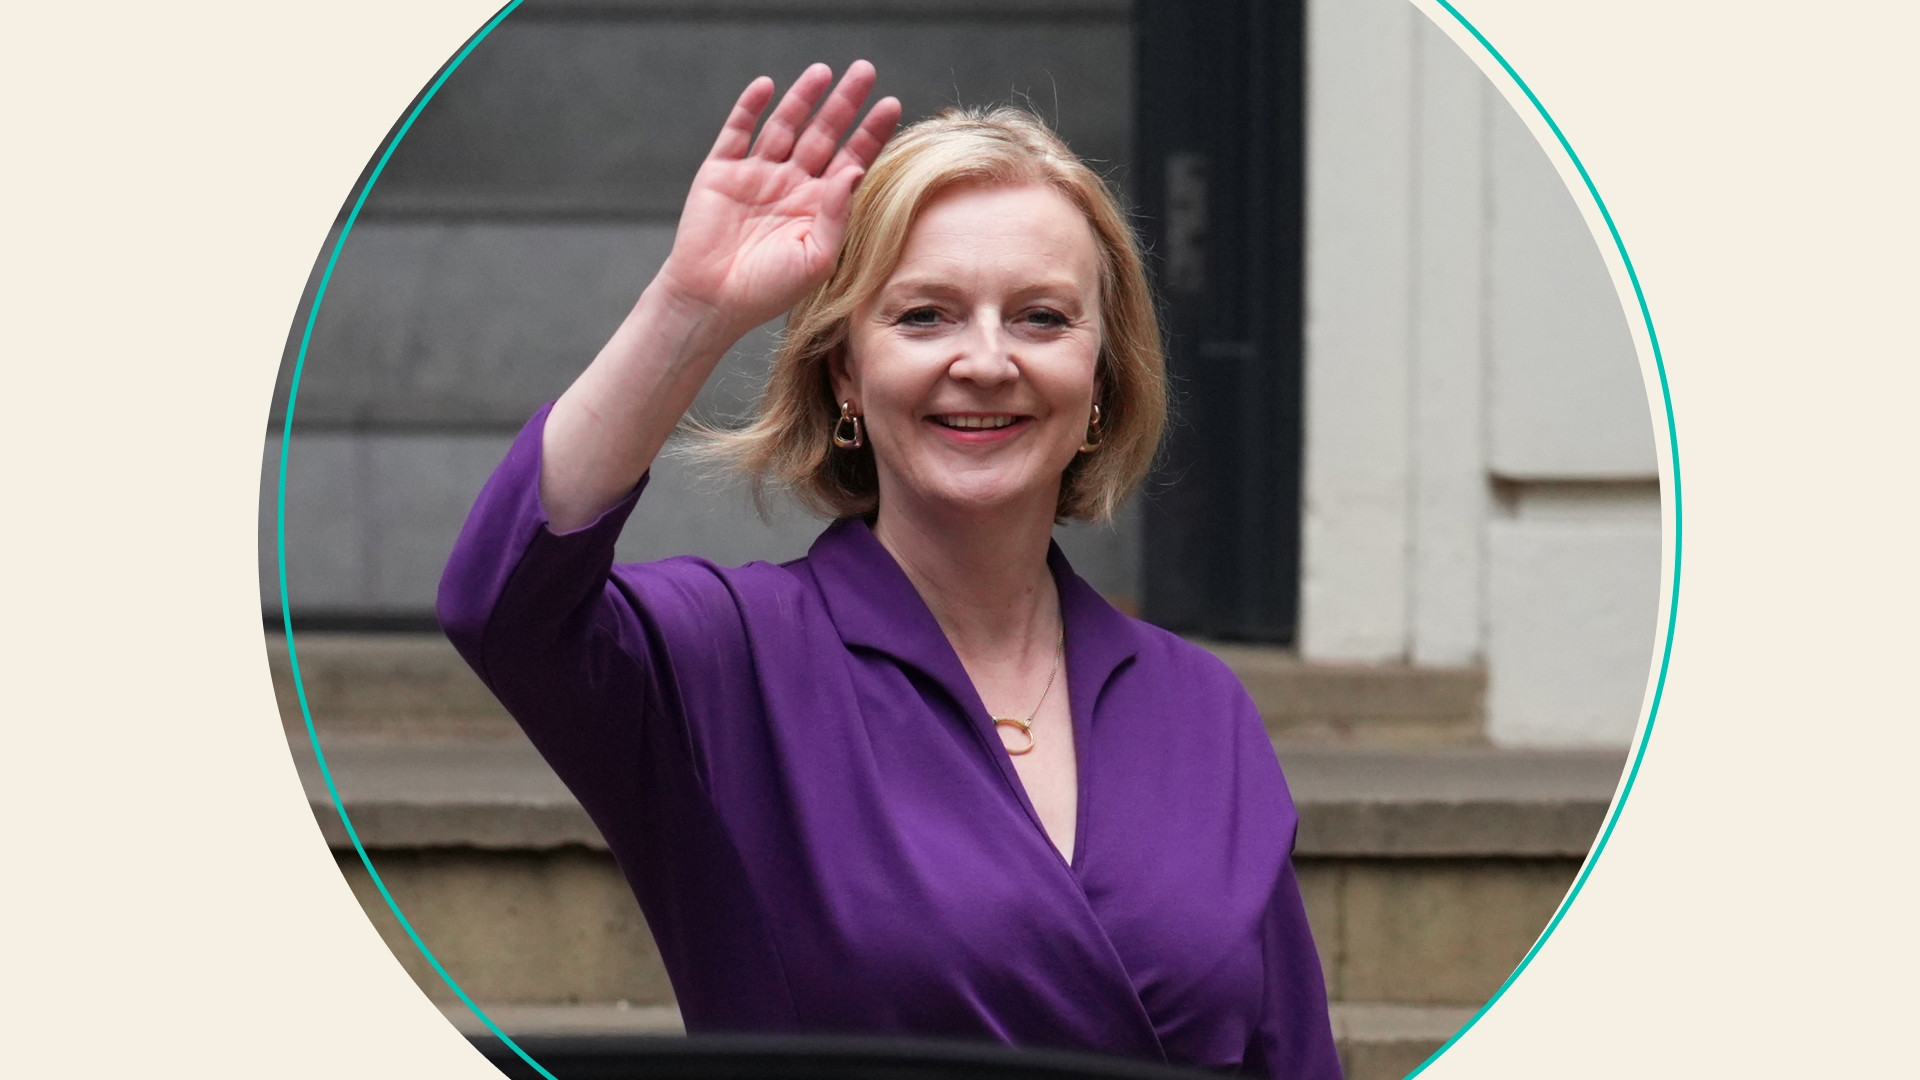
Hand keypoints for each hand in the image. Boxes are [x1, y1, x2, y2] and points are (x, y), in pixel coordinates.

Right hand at [656, 62, 901, 336]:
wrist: (711, 301)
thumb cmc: (767, 290)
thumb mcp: (816, 258)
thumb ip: (836, 214)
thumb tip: (855, 170)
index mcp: (817, 206)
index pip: (851, 160)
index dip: (870, 133)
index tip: (891, 104)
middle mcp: (790, 184)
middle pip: (823, 134)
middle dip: (844, 103)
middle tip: (865, 70)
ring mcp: (756, 174)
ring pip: (784, 125)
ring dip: (803, 97)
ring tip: (823, 71)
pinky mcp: (721, 171)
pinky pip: (737, 131)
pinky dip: (750, 107)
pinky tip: (767, 86)